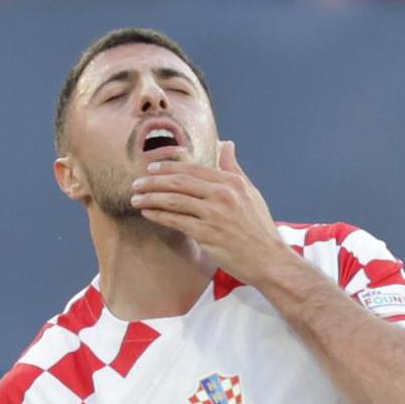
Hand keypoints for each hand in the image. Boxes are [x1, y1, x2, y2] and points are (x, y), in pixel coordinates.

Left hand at [130, 140, 288, 282]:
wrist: (268, 259)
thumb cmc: (258, 227)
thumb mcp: (250, 192)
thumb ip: (233, 168)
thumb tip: (226, 144)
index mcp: (231, 182)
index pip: (192, 169)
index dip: (168, 167)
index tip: (152, 169)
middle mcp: (222, 195)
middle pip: (179, 182)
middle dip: (153, 181)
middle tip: (137, 183)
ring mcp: (214, 215)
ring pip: (174, 200)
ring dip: (150, 198)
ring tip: (136, 198)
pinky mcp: (207, 234)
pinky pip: (176, 221)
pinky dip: (158, 215)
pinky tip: (147, 213)